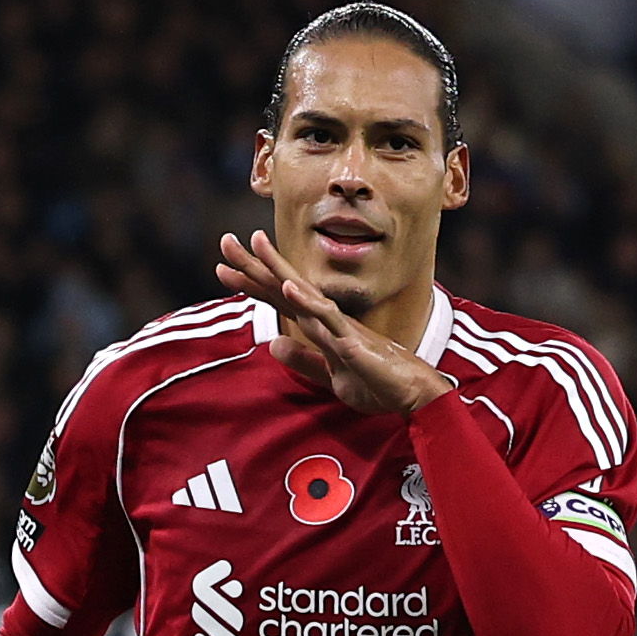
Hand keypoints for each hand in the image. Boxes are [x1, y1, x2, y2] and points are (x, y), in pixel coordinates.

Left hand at [215, 230, 457, 416]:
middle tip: (225, 241)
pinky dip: (307, 301)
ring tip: (253, 244)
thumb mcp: (330, 376)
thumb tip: (272, 343)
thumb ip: (303, 360)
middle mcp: (326, 318)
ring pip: (302, 292)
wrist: (412, 395)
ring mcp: (338, 326)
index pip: (280, 298)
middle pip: (284, 285)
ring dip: (277, 268)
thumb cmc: (376, 382)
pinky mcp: (351, 341)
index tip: (224, 268)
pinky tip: (288, 285)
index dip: (252, 282)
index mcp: (320, 326)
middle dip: (254, 263)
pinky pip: (327, 318)